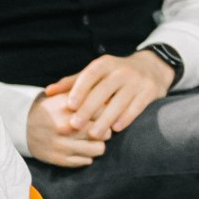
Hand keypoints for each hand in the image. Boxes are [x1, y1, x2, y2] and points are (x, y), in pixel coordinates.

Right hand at [25, 92, 110, 167]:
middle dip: (105, 130)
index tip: (105, 114)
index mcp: (68, 108)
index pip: (103, 111)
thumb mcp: (63, 96)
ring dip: (97, 145)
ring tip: (91, 140)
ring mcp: (63, 145)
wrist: (22, 125)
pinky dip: (86, 155)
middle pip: (104, 132)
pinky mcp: (60, 159)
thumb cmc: (49, 109)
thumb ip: (85, 94)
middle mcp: (66, 127)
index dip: (107, 113)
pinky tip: (80, 148)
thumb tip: (110, 99)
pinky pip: (86, 161)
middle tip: (99, 129)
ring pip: (99, 149)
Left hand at [46, 50, 175, 139]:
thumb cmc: (114, 74)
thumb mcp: (96, 73)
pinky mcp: (150, 91)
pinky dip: (127, 117)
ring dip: (106, 119)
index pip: (90, 75)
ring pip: (120, 101)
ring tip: (94, 134)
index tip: (69, 106)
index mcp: (105, 64)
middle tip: (75, 125)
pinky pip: (137, 106)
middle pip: (103, 91)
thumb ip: (72, 83)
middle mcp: (121, 70)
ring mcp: (137, 81)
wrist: (151, 67)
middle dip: (88, 109)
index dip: (79, 90)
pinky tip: (117, 128)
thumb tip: (47, 92)